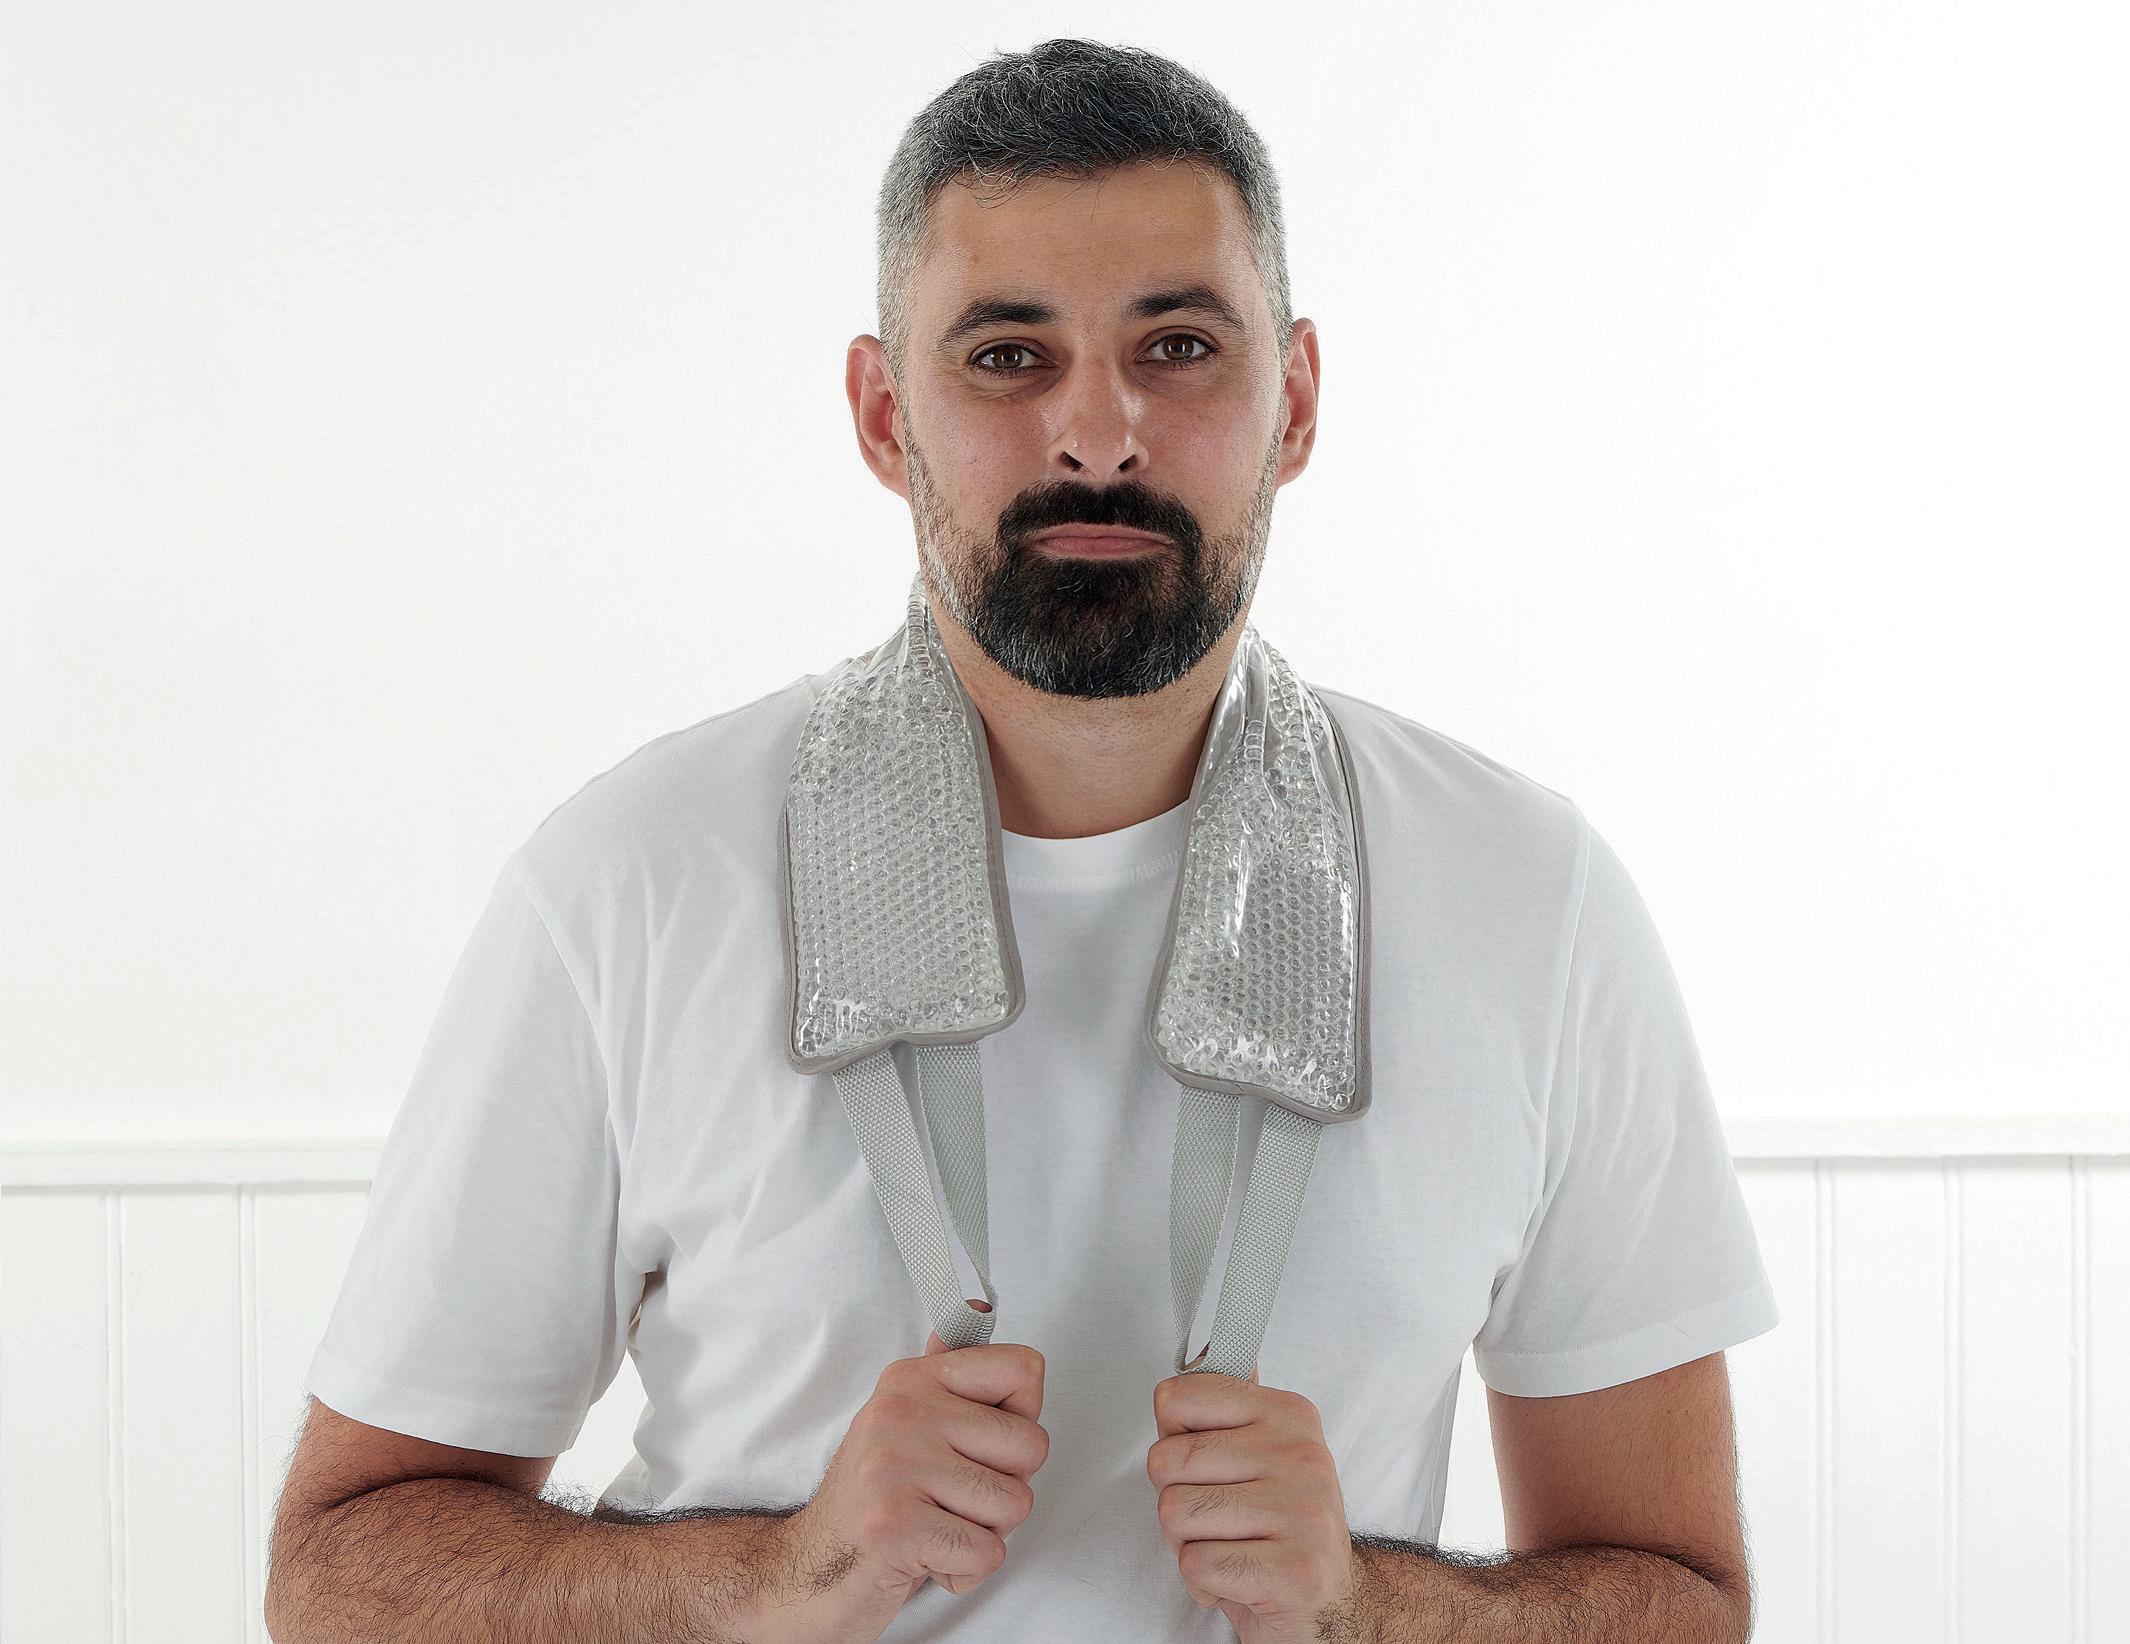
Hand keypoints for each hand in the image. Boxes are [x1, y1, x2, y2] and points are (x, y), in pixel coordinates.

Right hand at [773, 1305, 1047, 1642]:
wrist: (803, 1572)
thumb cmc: (871, 1501)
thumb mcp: (905, 1427)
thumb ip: (947, 1377)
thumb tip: (975, 1308)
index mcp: (911, 1380)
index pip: (1024, 1369)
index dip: (1021, 1419)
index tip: (982, 1445)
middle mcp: (901, 1411)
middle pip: (1031, 1445)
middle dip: (1005, 1489)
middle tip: (953, 1500)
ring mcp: (894, 1466)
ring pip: (1014, 1503)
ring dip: (984, 1534)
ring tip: (935, 1529)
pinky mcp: (894, 1526)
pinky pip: (985, 1553)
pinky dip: (963, 1572)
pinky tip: (925, 1559)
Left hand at [1146, 1358, 1359, 1640]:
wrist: (1330, 1605)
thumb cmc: (1279, 1527)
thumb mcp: (1258, 1454)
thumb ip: (1225, 1408)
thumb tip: (1201, 1353)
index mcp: (1289, 1414)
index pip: (1176, 1399)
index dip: (1172, 1442)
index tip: (1205, 1465)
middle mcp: (1302, 1454)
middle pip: (1166, 1461)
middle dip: (1174, 1500)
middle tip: (1217, 1519)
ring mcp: (1303, 1511)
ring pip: (1175, 1513)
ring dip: (1187, 1544)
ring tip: (1229, 1547)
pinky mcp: (1294, 1570)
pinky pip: (1196, 1565)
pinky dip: (1204, 1583)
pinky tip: (1238, 1579)